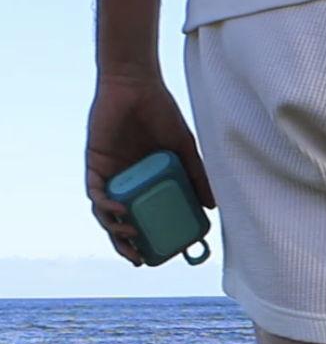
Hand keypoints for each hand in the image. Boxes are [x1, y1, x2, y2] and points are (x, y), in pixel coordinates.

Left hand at [86, 72, 214, 264]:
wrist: (136, 84)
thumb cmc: (162, 113)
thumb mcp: (185, 151)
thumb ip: (198, 177)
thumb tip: (212, 208)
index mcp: (148, 183)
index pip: (144, 218)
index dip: (147, 241)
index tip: (157, 258)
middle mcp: (126, 182)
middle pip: (121, 223)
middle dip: (126, 245)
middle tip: (138, 259)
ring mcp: (109, 173)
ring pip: (104, 213)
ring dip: (114, 230)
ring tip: (131, 237)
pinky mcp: (95, 162)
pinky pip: (95, 192)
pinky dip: (105, 206)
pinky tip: (119, 212)